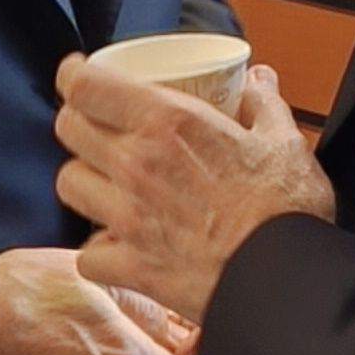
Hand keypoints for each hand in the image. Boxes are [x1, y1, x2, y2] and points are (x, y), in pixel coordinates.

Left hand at [54, 56, 334, 328]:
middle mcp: (136, 165)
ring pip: (69, 184)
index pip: (87, 85)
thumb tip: (258, 82)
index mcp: (169, 124)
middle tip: (96, 124)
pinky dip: (97, 249)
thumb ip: (264, 104)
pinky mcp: (130, 266)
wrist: (284, 281)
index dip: (74, 75)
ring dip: (84, 179)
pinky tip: (118, 244)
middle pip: (69, 129)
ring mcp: (127, 218)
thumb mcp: (285, 142)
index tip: (78, 74)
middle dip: (78, 121)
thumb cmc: (285, 213)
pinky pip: (88, 253)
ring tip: (105, 182)